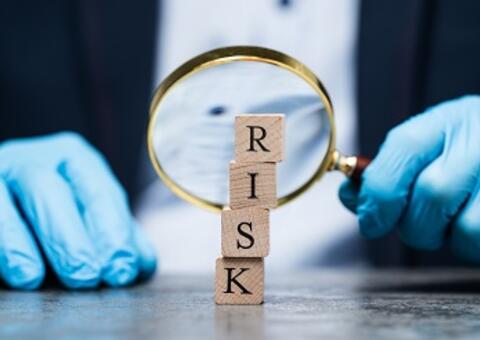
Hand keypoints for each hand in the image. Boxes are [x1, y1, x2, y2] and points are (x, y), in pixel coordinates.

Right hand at [0, 132, 155, 289]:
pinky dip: (8, 247)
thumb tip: (142, 263)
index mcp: (75, 160)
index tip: (123, 270)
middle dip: (74, 239)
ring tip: (45, 279)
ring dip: (34, 243)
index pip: (99, 192)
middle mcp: (37, 160)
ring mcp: (2, 172)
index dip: (113, 232)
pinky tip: (24, 275)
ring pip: (17, 199)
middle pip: (54, 192)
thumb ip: (114, 233)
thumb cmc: (53, 210)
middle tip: (89, 278)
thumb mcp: (86, 214)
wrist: (8, 198)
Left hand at [339, 95, 479, 261]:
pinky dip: (471, 247)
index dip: (378, 194)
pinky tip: (471, 224)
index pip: (403, 150)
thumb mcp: (424, 147)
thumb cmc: (459, 152)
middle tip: (417, 224)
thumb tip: (350, 196)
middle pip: (432, 194)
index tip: (370, 222)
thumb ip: (383, 172)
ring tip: (451, 222)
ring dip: (448, 239)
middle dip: (413, 224)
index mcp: (446, 121)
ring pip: (466, 229)